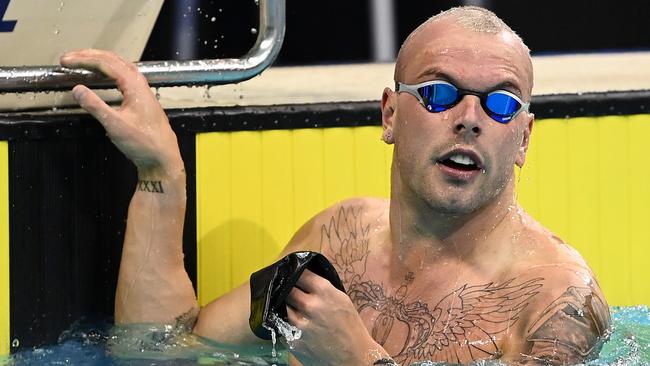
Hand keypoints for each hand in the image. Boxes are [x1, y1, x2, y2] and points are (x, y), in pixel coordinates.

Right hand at [60, 49, 182, 177]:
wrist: (163, 157)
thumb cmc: (144, 142)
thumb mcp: (115, 125)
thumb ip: (95, 106)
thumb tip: (77, 90)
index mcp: (135, 85)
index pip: (106, 63)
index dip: (83, 60)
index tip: (66, 61)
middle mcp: (140, 84)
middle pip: (113, 60)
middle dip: (89, 56)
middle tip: (69, 58)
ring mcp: (142, 91)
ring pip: (120, 66)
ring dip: (100, 61)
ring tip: (81, 61)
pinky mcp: (141, 99)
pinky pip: (124, 76)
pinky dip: (109, 71)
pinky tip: (102, 76)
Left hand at [285, 270, 388, 364]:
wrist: (354, 357)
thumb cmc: (351, 327)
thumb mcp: (342, 300)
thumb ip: (323, 289)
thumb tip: (305, 277)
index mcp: (325, 292)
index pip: (301, 273)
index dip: (297, 273)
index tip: (294, 274)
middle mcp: (310, 305)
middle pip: (289, 289)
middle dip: (290, 290)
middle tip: (293, 292)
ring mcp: (300, 324)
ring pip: (285, 307)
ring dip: (289, 308)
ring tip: (299, 312)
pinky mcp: (292, 340)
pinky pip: (284, 326)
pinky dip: (290, 325)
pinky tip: (300, 327)